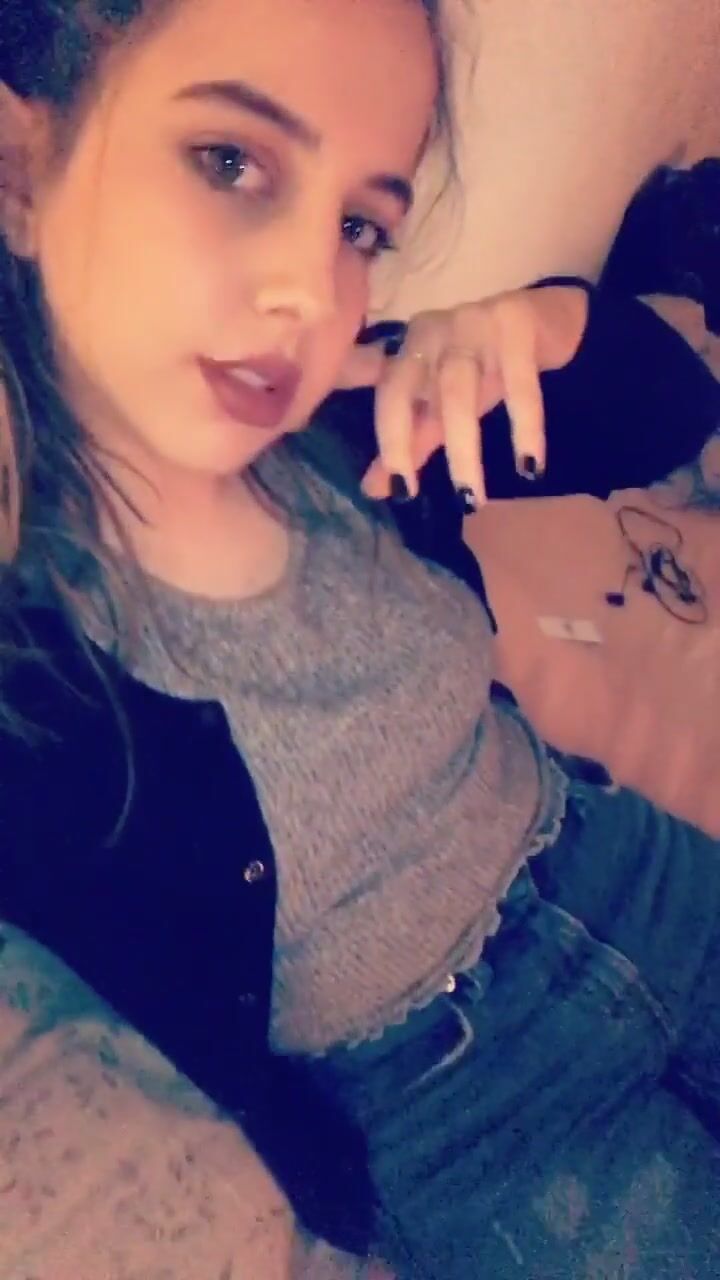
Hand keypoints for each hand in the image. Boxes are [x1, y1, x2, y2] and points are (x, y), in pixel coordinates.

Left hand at [336, 285, 588, 508]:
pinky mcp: (518, 321)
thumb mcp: (445, 403)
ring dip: (464, 449)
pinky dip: (525, 428)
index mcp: (408, 350)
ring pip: (460, 391)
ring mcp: (472, 323)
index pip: (388, 396)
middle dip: (415, 446)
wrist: (542, 317)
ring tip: (473, 499)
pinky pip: (520, 384)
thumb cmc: (484, 365)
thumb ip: (413, 441)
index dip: (391, 443)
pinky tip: (529, 467)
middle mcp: (432, 332)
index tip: (402, 490)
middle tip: (425, 495)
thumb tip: (375, 490)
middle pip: (410, 389)